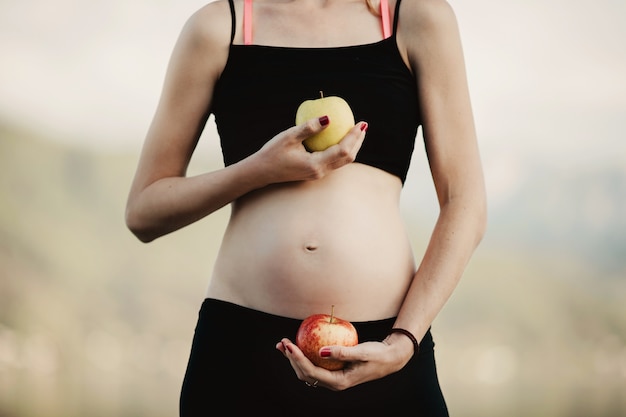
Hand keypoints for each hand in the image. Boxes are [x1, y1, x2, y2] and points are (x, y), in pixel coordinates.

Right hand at [252, 116, 367, 184]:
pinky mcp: (315, 172)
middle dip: (357, 141)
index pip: (343, 150)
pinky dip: (342, 150)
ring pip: (343, 161)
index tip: (360, 123)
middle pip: (348, 158)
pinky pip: (335, 161)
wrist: (261, 172)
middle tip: (362, 125)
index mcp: (315, 164)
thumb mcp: (289, 137)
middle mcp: (320, 172)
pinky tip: (341, 138)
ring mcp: (318, 174)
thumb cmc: (272, 152)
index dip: (354, 136)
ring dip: (352, 146)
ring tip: (356, 131)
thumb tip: (329, 117)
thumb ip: (309, 128)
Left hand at [275, 333, 412, 390]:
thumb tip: (320, 351)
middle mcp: (333, 382)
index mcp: (339, 381)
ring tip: (284, 344)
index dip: (298, 359)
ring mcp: (333, 377)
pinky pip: (314, 364)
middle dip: (291, 359)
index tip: (290, 345)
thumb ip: (342, 352)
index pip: (312, 372)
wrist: (390, 358)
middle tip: (283, 342)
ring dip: (294, 358)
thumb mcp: (362, 352)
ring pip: (307, 370)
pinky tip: (299, 344)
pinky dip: (304, 355)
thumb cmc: (378, 354)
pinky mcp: (334, 370)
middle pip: (305, 373)